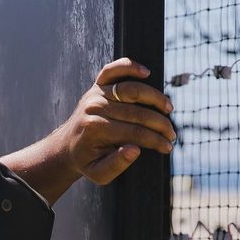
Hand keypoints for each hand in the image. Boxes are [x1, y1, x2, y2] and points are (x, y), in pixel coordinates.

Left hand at [59, 58, 175, 185]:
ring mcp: (95, 94)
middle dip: (160, 124)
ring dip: (155, 98)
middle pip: (137, 112)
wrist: (66, 147)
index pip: (134, 133)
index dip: (155, 140)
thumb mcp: (98, 173)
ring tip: (169, 109)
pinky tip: (146, 72)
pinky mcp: (96, 85)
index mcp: (95, 129)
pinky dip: (129, 66)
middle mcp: (94, 108)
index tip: (168, 147)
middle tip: (172, 134)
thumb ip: (116, 165)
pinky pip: (112, 70)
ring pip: (132, 89)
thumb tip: (135, 149)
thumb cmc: (87, 161)